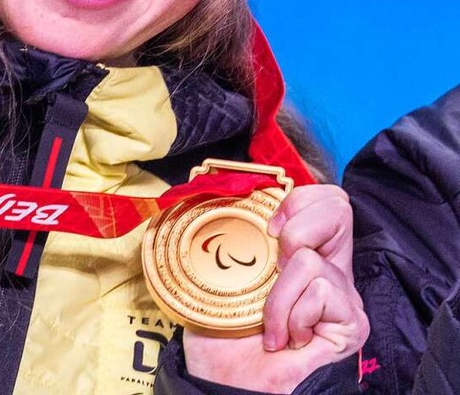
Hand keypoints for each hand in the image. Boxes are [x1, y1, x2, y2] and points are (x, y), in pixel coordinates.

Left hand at [183, 184, 368, 393]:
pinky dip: (290, 315)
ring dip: (276, 296)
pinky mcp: (351, 321)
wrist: (228, 383)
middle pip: (339, 206)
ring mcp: (344, 294)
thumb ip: (231, 233)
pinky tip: (287, 340)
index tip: (268, 230)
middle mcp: (330, 266)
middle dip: (294, 229)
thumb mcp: (219, 270)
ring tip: (272, 326)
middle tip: (274, 267)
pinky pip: (320, 290)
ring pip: (309, 258)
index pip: (325, 196)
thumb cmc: (222, 334)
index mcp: (304, 248)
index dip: (296, 200)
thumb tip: (219, 195)